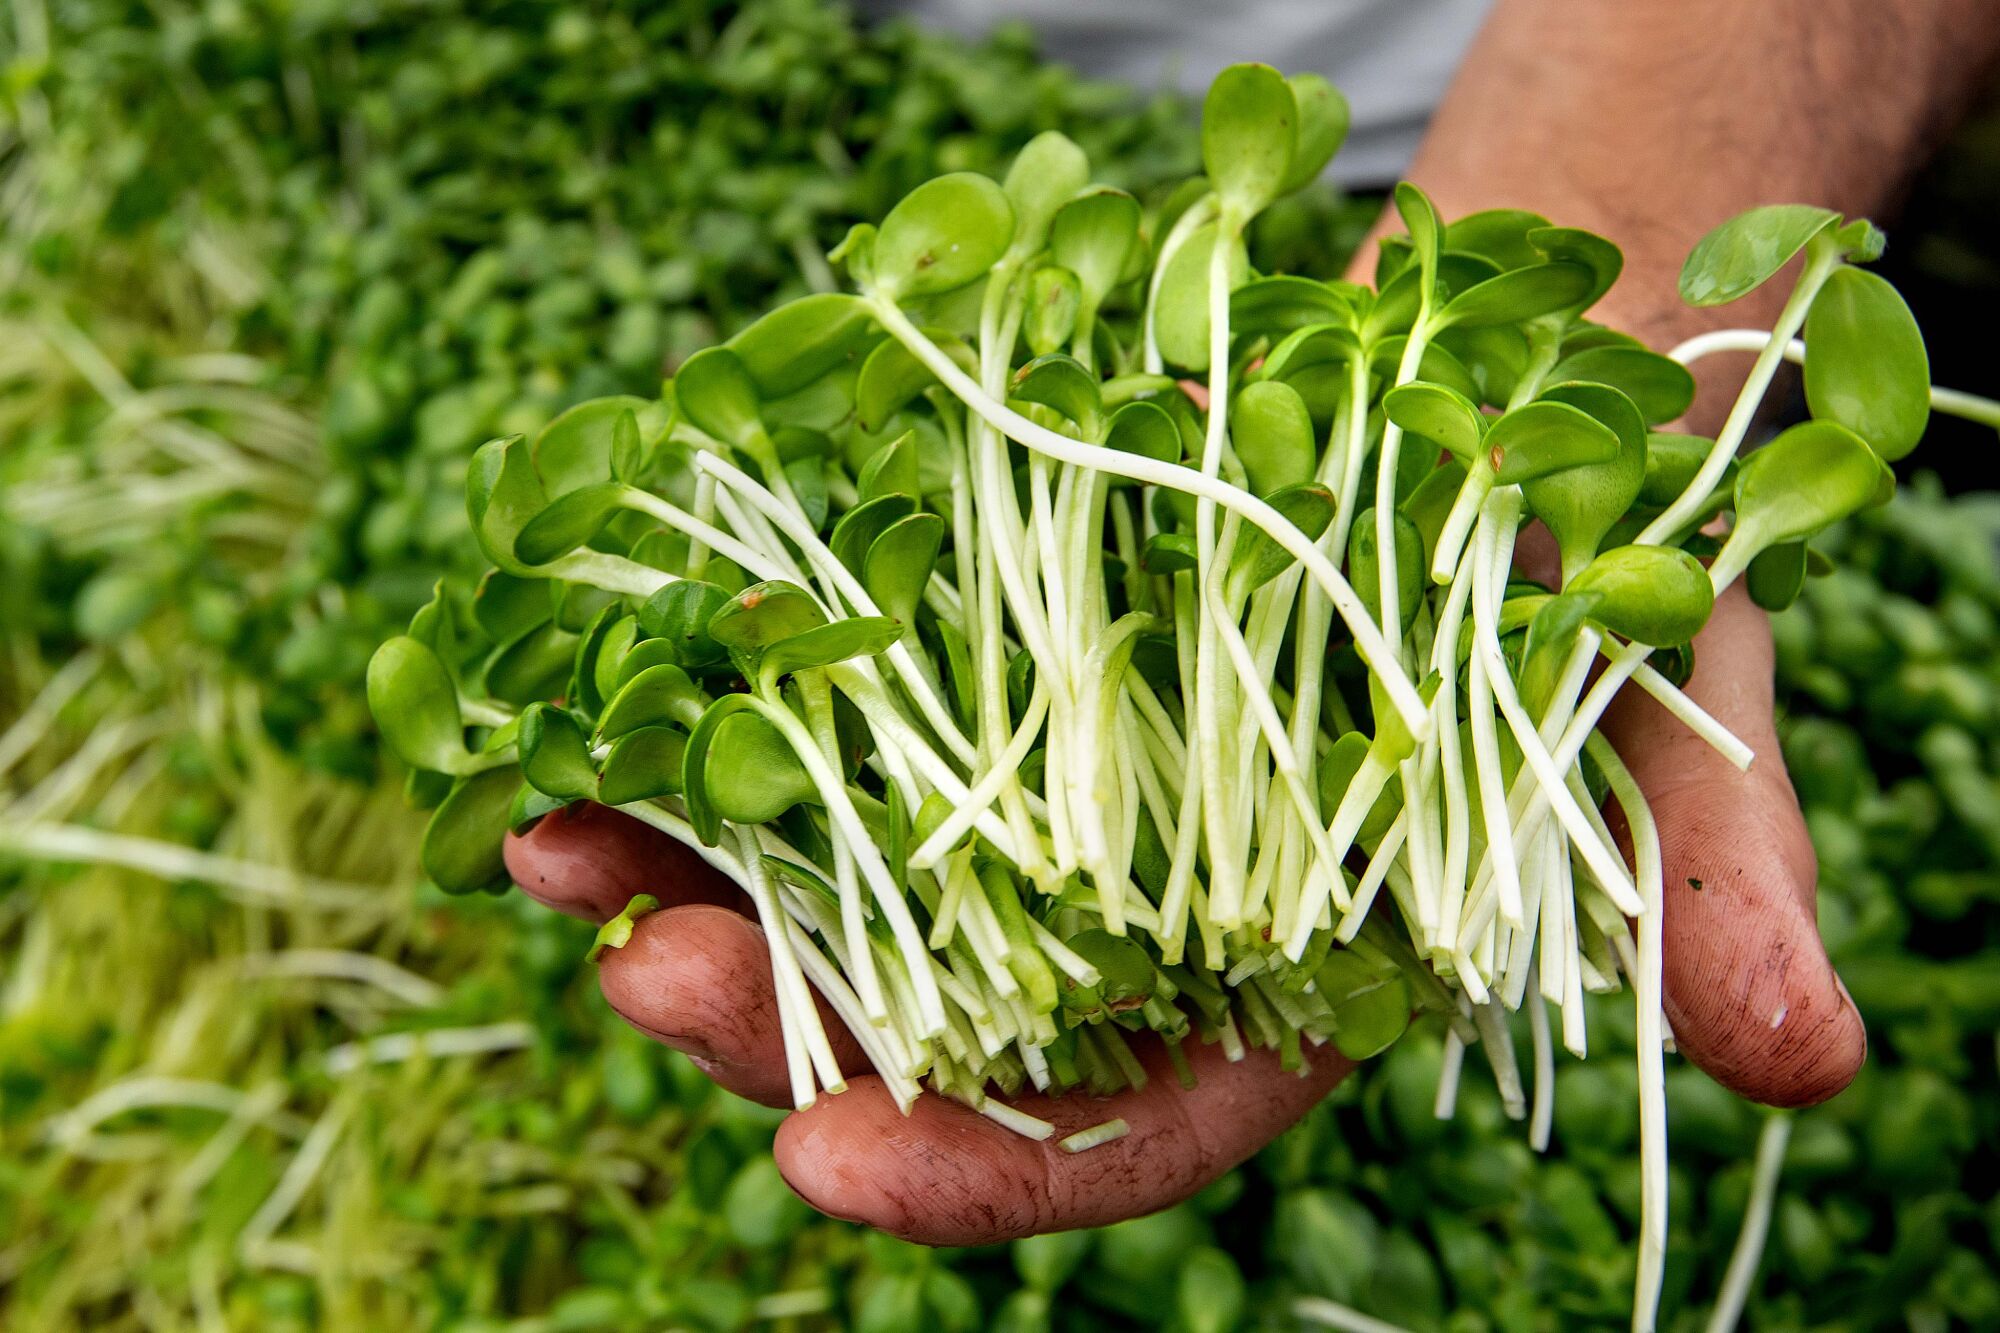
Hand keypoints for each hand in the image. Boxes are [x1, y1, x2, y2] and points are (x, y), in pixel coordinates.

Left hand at [503, 570, 1861, 1243]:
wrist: (1481, 391)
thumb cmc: (1577, 565)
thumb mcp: (1656, 709)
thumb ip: (1698, 886)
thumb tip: (1811, 1059)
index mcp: (1283, 983)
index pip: (1132, 1125)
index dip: (991, 1161)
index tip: (833, 1162)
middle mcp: (1138, 913)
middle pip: (943, 1017)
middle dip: (785, 1018)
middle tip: (643, 969)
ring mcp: (1044, 789)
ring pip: (851, 883)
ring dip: (696, 875)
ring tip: (548, 844)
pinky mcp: (980, 663)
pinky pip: (831, 719)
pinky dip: (710, 722)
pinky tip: (588, 719)